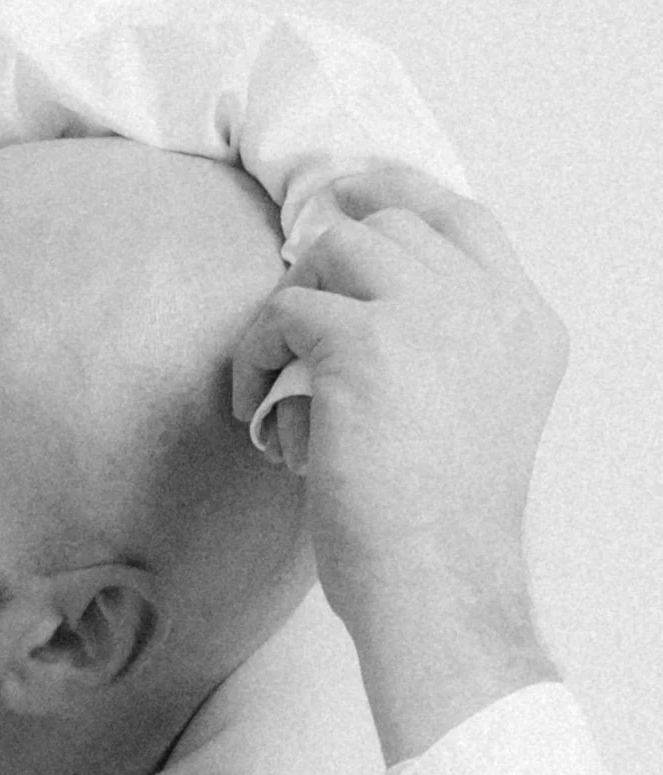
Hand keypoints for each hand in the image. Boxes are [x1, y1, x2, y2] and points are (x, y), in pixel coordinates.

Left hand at [231, 168, 566, 762]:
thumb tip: (357, 321)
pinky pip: (283, 311)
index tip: (351, 192)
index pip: (465, 220)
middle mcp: (485, 304)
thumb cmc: (441, 534)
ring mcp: (425, 314)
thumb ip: (446, 359)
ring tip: (272, 374)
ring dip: (290, 305)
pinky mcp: (359, 342)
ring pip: (333, 251)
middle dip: (328, 257)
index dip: (401, 194)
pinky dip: (254, 355)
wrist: (436, 582)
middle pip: (391, 226)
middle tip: (288, 302)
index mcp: (525, 325)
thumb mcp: (473, 422)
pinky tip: (249, 406)